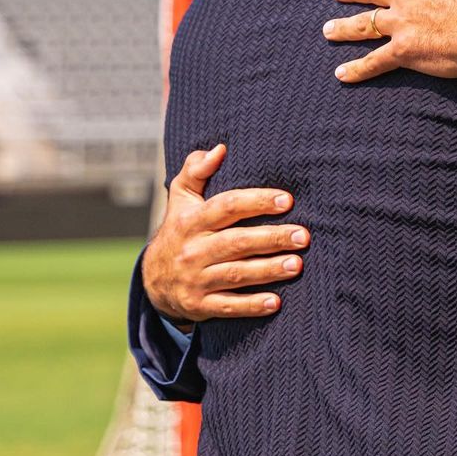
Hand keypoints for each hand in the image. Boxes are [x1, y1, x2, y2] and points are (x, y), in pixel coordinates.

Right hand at [141, 144, 309, 322]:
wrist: (153, 281)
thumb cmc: (181, 230)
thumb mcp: (181, 199)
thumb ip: (196, 171)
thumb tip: (220, 149)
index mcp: (191, 221)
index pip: (226, 207)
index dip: (256, 202)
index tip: (287, 200)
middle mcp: (192, 250)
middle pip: (236, 242)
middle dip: (272, 238)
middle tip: (303, 236)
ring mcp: (195, 279)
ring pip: (235, 274)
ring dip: (268, 271)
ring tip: (297, 264)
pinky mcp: (199, 305)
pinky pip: (228, 306)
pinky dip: (252, 306)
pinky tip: (276, 303)